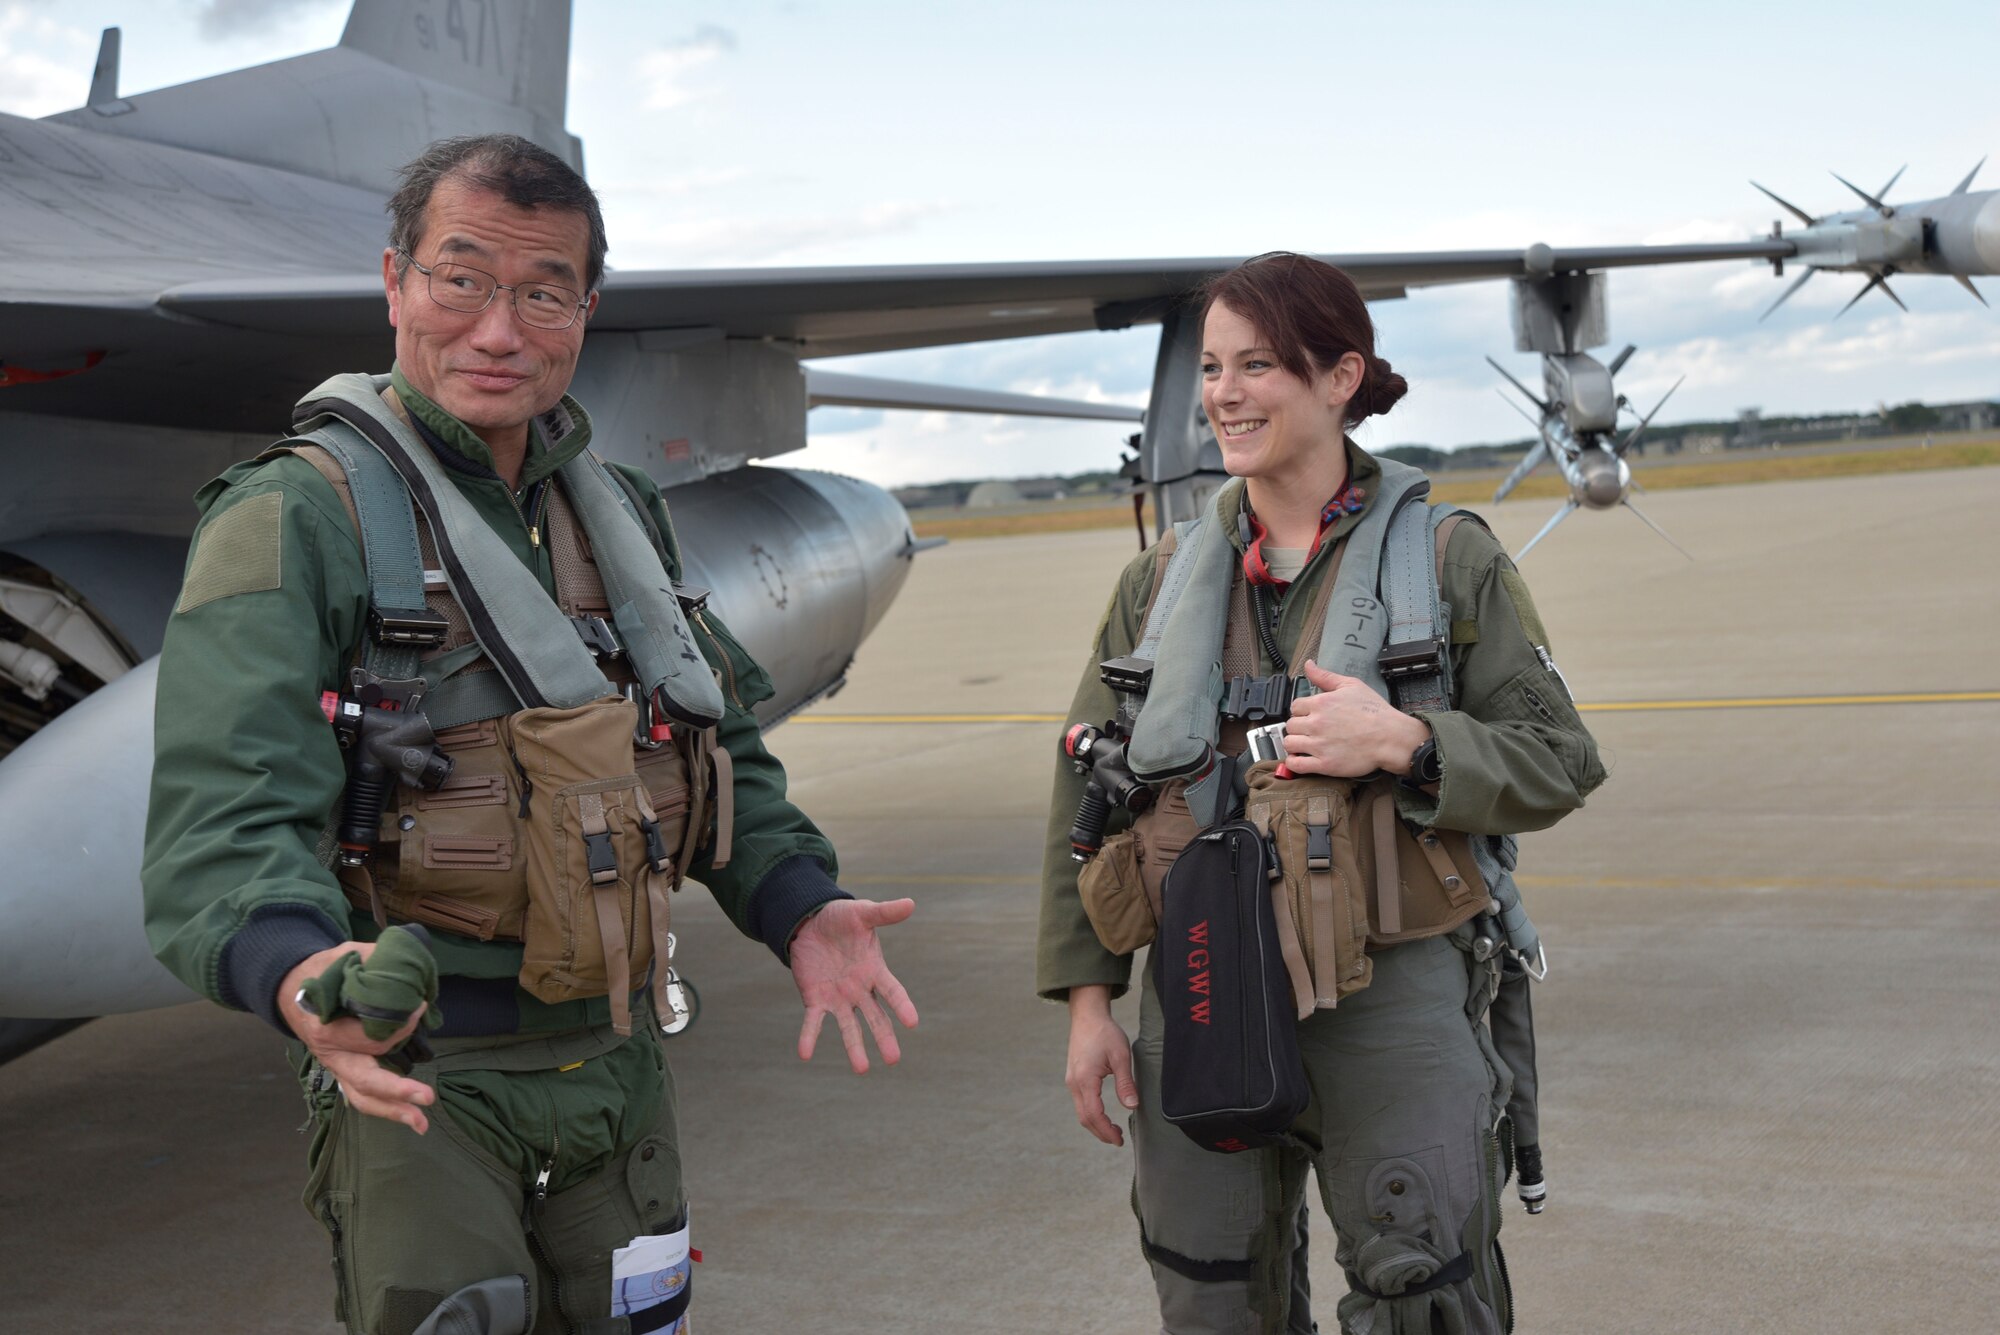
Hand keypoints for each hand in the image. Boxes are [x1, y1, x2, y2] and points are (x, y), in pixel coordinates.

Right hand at [278, 943, 434, 1132]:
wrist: (291, 989)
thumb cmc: (320, 972)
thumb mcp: (342, 955)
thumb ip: (372, 958)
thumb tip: (406, 962)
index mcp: (327, 1029)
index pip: (369, 1037)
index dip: (399, 1025)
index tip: (421, 1007)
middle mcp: (332, 1056)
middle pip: (364, 1081)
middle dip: (397, 1090)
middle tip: (428, 1097)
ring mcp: (337, 1068)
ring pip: (363, 1098)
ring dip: (392, 1112)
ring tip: (422, 1124)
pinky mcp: (346, 1073)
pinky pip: (363, 1096)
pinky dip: (385, 1108)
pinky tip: (412, 1117)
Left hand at [789, 898, 919, 1073]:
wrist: (811, 922)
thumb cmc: (842, 918)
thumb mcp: (863, 913)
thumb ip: (885, 912)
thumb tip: (911, 903)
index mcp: (875, 970)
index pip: (893, 992)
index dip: (902, 1006)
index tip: (912, 1023)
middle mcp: (860, 989)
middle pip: (875, 1017)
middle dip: (884, 1037)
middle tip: (893, 1059)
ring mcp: (838, 997)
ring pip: (849, 1027)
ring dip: (855, 1047)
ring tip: (861, 1069)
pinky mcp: (816, 999)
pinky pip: (813, 1021)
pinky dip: (809, 1037)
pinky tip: (805, 1053)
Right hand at [1065, 985, 1137, 1146]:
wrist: (1087, 1016)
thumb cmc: (1105, 1033)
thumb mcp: (1121, 1056)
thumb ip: (1125, 1083)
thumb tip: (1132, 1106)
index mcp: (1085, 1080)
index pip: (1094, 1115)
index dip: (1106, 1131)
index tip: (1120, 1140)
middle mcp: (1074, 1083)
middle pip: (1085, 1118)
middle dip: (1101, 1133)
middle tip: (1119, 1140)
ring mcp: (1071, 1081)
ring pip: (1081, 1112)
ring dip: (1096, 1124)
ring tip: (1113, 1131)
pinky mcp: (1073, 1077)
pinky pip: (1080, 1102)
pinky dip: (1091, 1114)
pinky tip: (1103, 1115)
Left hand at [1281, 660, 1430, 778]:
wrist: (1391, 738)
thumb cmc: (1375, 712)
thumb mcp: (1351, 685)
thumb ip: (1325, 676)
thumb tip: (1308, 664)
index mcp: (1321, 703)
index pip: (1294, 706)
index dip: (1301, 711)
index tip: (1309, 716)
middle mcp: (1316, 723)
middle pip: (1290, 725)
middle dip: (1298, 727)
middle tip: (1310, 731)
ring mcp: (1319, 745)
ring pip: (1289, 743)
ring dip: (1294, 744)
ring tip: (1305, 744)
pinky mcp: (1324, 764)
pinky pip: (1296, 764)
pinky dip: (1294, 763)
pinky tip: (1302, 759)